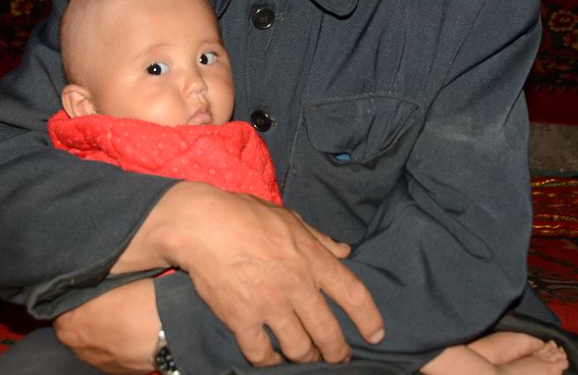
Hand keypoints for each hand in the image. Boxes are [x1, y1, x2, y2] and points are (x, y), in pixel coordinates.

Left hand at [53, 278, 159, 373]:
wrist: (166, 333)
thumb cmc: (140, 302)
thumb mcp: (113, 281)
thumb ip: (94, 285)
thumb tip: (91, 282)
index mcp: (67, 322)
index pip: (60, 305)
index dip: (75, 296)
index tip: (88, 289)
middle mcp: (74, 345)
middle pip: (73, 325)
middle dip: (86, 315)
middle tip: (107, 302)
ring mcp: (94, 361)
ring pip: (89, 341)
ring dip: (99, 331)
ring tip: (122, 318)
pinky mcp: (113, 371)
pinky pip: (107, 354)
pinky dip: (113, 345)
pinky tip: (129, 333)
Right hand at [135, 181, 384, 365]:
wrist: (202, 224)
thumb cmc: (246, 216)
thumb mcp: (291, 219)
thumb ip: (321, 239)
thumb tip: (345, 251)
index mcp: (312, 258)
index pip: (354, 294)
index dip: (369, 319)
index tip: (376, 335)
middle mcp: (296, 285)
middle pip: (328, 332)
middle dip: (337, 352)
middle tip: (339, 358)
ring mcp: (269, 304)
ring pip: (299, 348)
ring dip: (307, 358)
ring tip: (308, 358)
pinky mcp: (241, 319)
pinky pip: (261, 353)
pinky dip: (269, 361)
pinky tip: (273, 359)